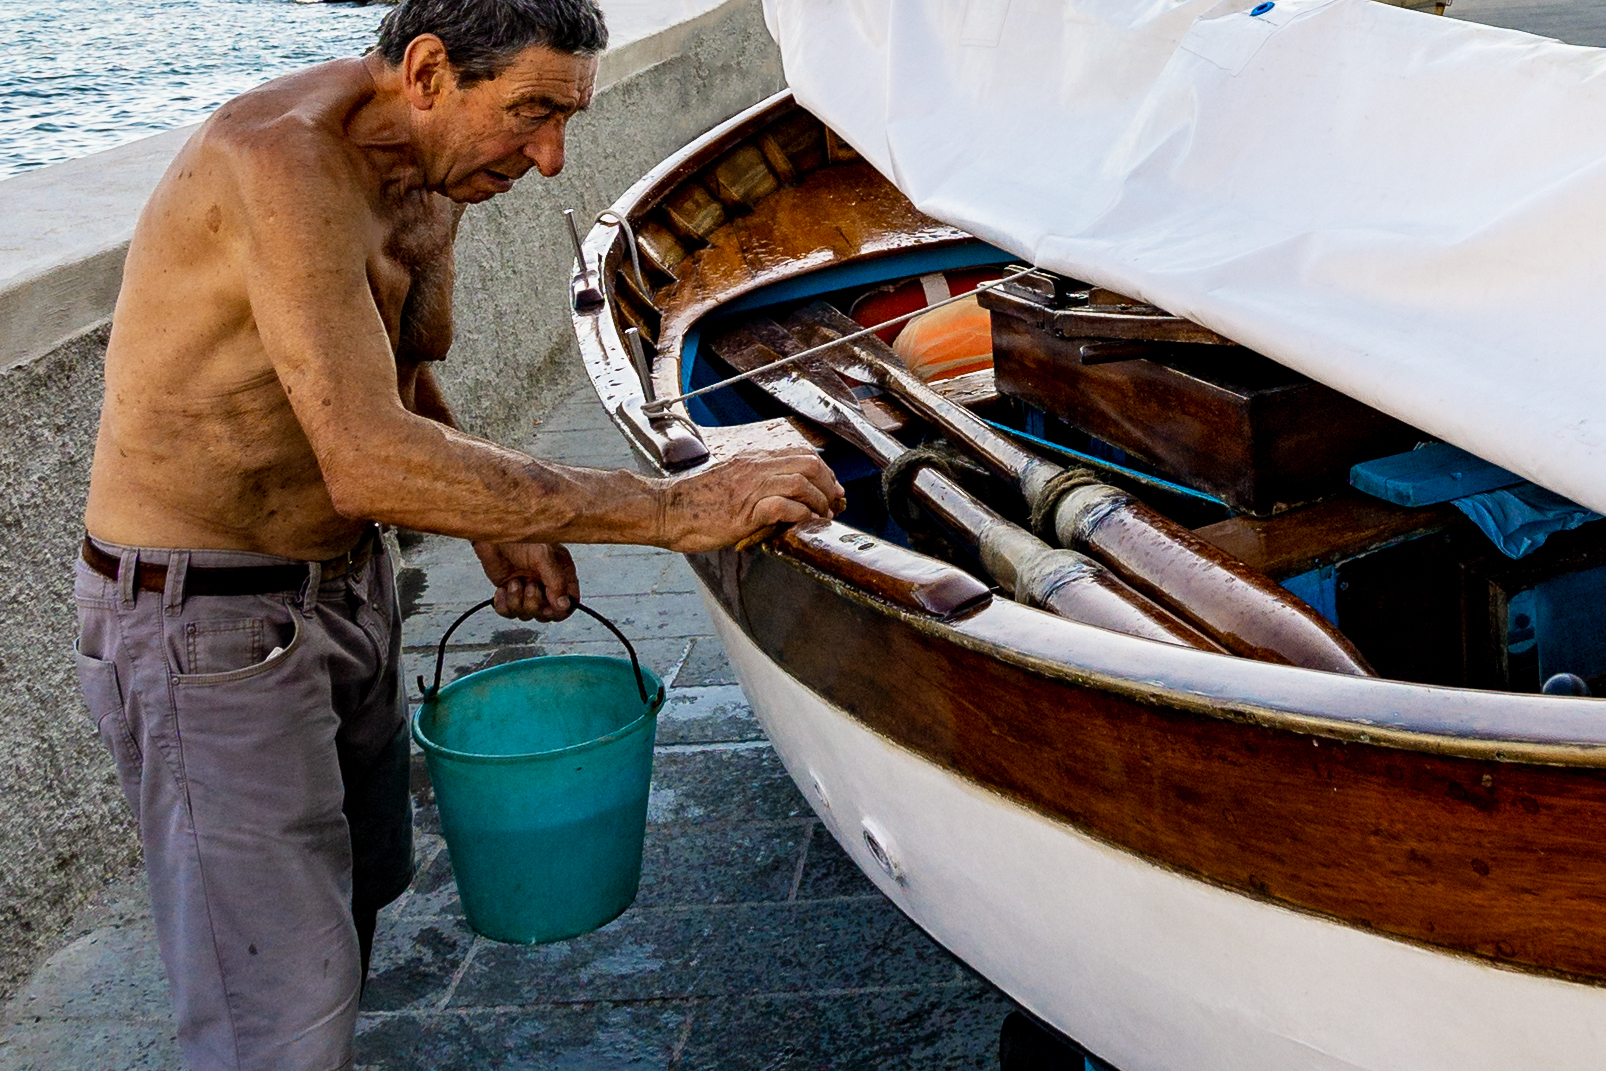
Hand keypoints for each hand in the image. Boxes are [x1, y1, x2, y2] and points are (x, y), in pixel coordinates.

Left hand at [471, 541, 579, 620]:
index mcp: (561, 574)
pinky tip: (502, 589)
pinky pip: (508, 612)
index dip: (560, 610)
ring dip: (517, 601)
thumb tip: (564, 606)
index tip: (549, 607)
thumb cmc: (520, 537)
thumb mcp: (543, 556)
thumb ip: (556, 582)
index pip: (569, 602)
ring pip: (526, 614)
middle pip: (547, 614)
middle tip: (529, 586)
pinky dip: (504, 604)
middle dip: (535, 604)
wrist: (493, 533)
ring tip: (514, 582)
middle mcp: (546, 585)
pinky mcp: (509, 593)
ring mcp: (527, 590)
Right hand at [655, 449, 845, 552]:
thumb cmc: (693, 502)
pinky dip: (800, 515)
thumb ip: (754, 483)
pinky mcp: (744, 510)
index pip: (800, 454)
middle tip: (833, 504)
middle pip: (808, 463)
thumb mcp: (728, 482)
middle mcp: (754, 467)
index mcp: (751, 459)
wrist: (664, 509)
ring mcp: (749, 487)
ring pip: (801, 481)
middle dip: (828, 484)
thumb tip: (778, 498)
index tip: (830, 489)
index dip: (823, 471)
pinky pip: (784, 506)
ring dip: (818, 501)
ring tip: (821, 517)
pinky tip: (803, 524)